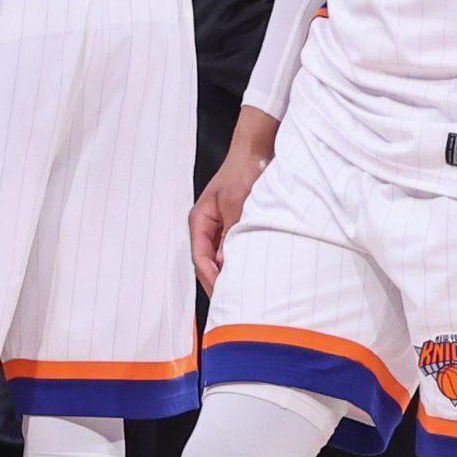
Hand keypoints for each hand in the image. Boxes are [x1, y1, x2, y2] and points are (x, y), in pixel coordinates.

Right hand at [190, 144, 266, 294]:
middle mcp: (207, 227)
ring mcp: (220, 228)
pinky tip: (249, 274)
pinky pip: (231, 251)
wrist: (256, 153)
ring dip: (228, 274)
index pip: (200, 257)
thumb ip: (229, 232)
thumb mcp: (236, 202)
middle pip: (207, 262)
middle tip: (232, 303)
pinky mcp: (234, 228)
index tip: (223, 294)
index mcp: (200, 220)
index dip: (210, 278)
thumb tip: (224, 262)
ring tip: (241, 294)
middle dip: (217, 282)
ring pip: (219, 259)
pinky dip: (237, 263)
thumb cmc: (243, 171)